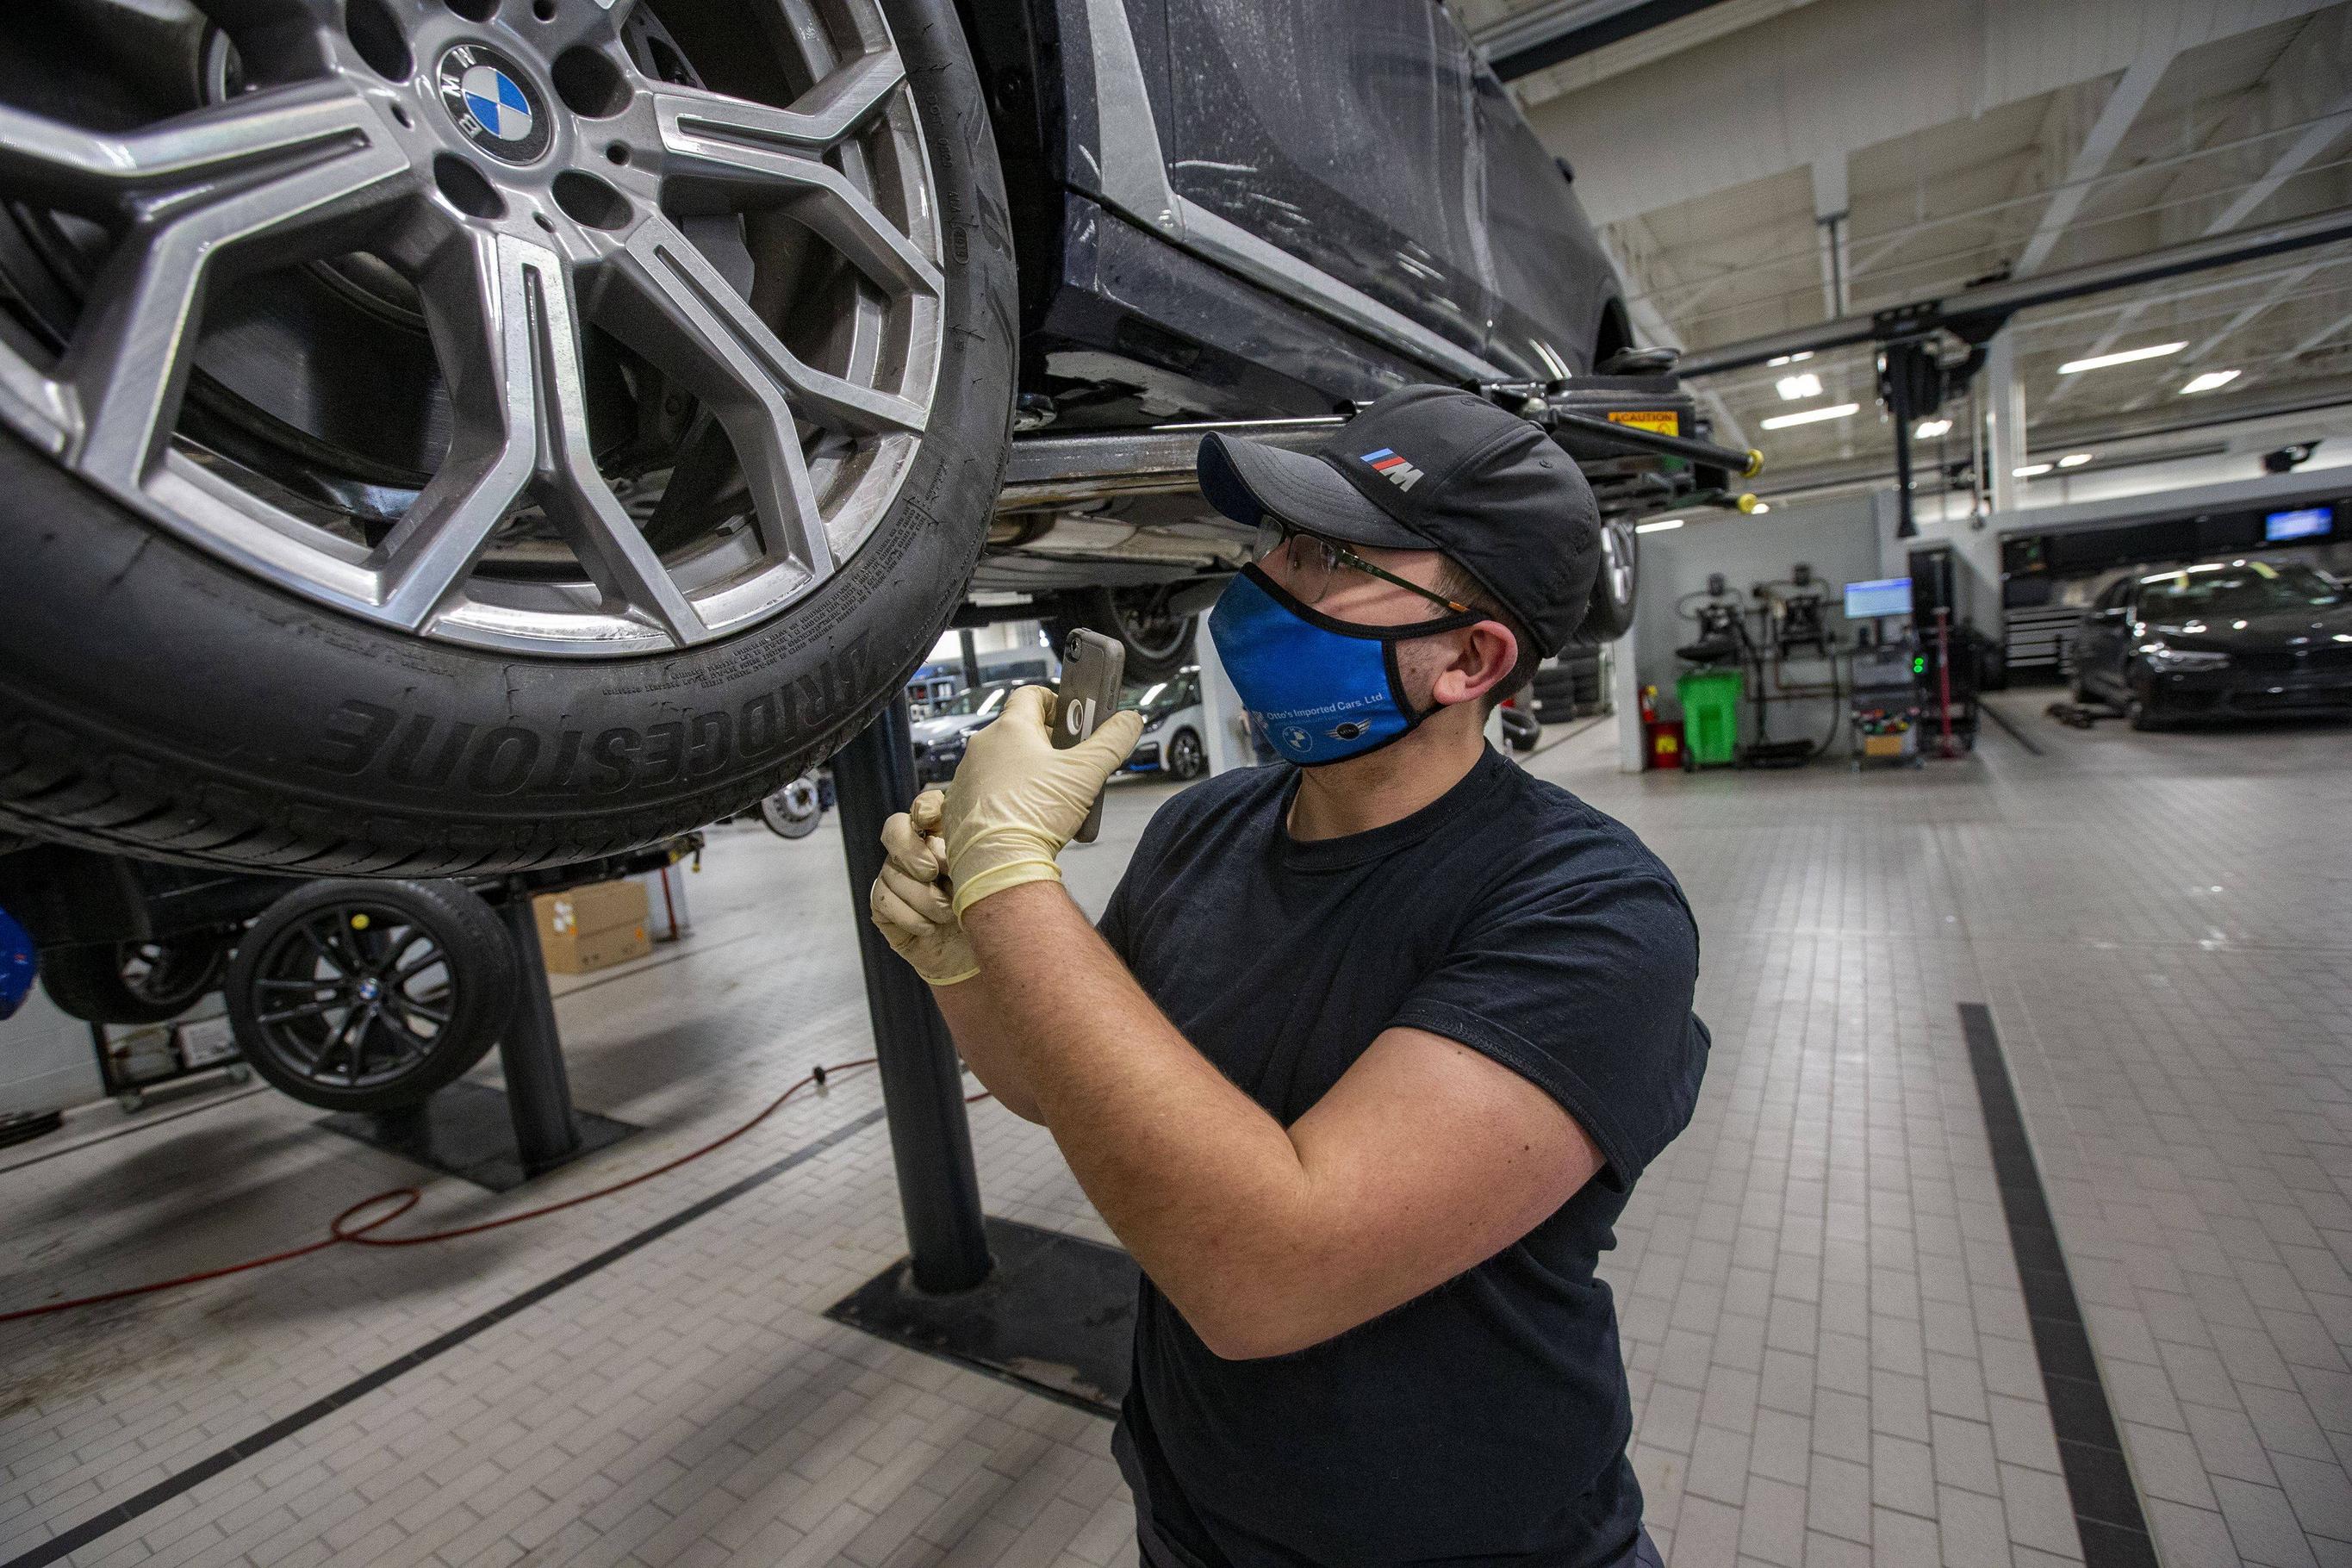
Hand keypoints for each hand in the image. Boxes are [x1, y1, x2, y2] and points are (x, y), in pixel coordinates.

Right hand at [869, 789, 978, 984]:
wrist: (978, 958)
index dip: (924, 807)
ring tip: (948, 913)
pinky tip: (930, 928)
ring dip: (923, 897)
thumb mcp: (995, 880)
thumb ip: (987, 852)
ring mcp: (895, 878)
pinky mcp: (883, 906)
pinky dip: (910, 916)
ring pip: (893, 873)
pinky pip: (883, 900)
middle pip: (894, 830)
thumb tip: (978, 835)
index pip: (925, 806)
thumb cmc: (989, 914)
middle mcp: (914, 852)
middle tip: (932, 872)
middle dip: (910, 850)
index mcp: (943, 838)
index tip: (931, 817)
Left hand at [942, 685, 1143, 917]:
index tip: (1071, 720)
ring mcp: (967, 776)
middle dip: (1047, 745)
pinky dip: (1007, 798)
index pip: (1031, 694)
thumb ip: (1112, 741)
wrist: (997, 862)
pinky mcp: (960, 804)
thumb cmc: (1035, 814)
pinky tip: (1026, 818)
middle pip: (1019, 732)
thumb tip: (1129, 720)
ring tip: (1051, 799)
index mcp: (1011, 728)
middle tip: (1070, 765)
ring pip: (1003, 763)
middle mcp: (982, 746)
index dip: (1056, 703)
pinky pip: (987, 792)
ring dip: (1026, 773)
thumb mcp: (1087, 773)